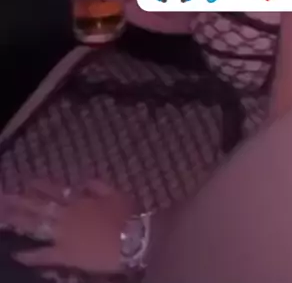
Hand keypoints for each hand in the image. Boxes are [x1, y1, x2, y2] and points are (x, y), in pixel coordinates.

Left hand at [0, 180, 134, 273]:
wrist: (133, 238)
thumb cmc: (127, 215)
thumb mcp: (116, 193)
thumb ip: (98, 186)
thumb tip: (82, 182)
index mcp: (79, 199)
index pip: (55, 190)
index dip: (40, 186)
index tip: (27, 182)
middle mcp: (67, 214)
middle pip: (38, 207)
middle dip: (20, 202)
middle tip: (3, 198)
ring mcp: (63, 234)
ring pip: (36, 226)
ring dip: (18, 220)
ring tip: (4, 215)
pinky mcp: (66, 254)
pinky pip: (43, 254)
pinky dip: (29, 254)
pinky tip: (16, 253)